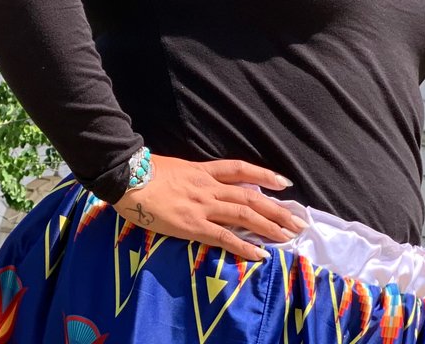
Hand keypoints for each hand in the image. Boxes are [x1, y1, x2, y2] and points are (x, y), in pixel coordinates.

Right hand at [114, 155, 307, 261]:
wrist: (127, 179)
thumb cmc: (143, 174)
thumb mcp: (173, 168)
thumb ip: (191, 177)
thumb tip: (201, 182)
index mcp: (202, 172)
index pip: (240, 170)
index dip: (265, 175)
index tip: (284, 183)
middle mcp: (208, 188)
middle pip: (251, 197)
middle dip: (277, 210)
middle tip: (298, 222)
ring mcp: (202, 206)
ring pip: (245, 216)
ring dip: (270, 227)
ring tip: (288, 237)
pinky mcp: (193, 225)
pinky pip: (225, 237)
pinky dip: (245, 247)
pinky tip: (260, 255)